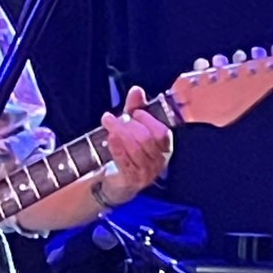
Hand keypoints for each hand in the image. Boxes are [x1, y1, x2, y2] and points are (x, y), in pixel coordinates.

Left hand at [98, 84, 172, 204]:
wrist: (119, 183)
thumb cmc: (129, 153)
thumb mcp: (133, 128)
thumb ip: (136, 109)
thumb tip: (136, 90)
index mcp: (165, 148)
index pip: (162, 133)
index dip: (149, 120)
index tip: (135, 112)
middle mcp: (159, 162)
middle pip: (146, 139)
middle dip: (129, 125)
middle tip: (115, 118)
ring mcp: (146, 173)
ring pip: (134, 149)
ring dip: (119, 133)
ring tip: (108, 122)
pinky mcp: (131, 181)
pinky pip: (124, 161)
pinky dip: (116, 147)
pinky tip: (110, 137)